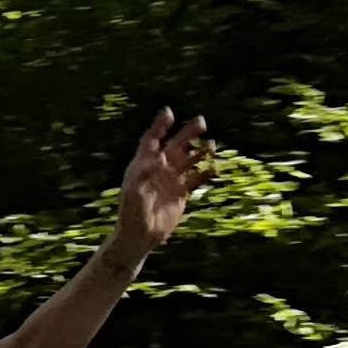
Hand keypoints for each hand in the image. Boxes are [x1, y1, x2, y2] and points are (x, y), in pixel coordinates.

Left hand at [117, 109, 209, 254]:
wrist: (141, 235)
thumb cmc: (132, 213)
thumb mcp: (134, 192)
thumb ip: (142, 174)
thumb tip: (154, 158)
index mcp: (142, 165)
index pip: (152, 140)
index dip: (160, 126)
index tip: (170, 112)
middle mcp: (158, 169)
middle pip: (174, 146)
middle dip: (187, 133)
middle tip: (202, 121)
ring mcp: (170, 180)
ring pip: (188, 160)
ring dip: (199, 152)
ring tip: (212, 145)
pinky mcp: (181, 192)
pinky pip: (196, 178)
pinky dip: (205, 172)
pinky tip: (215, 168)